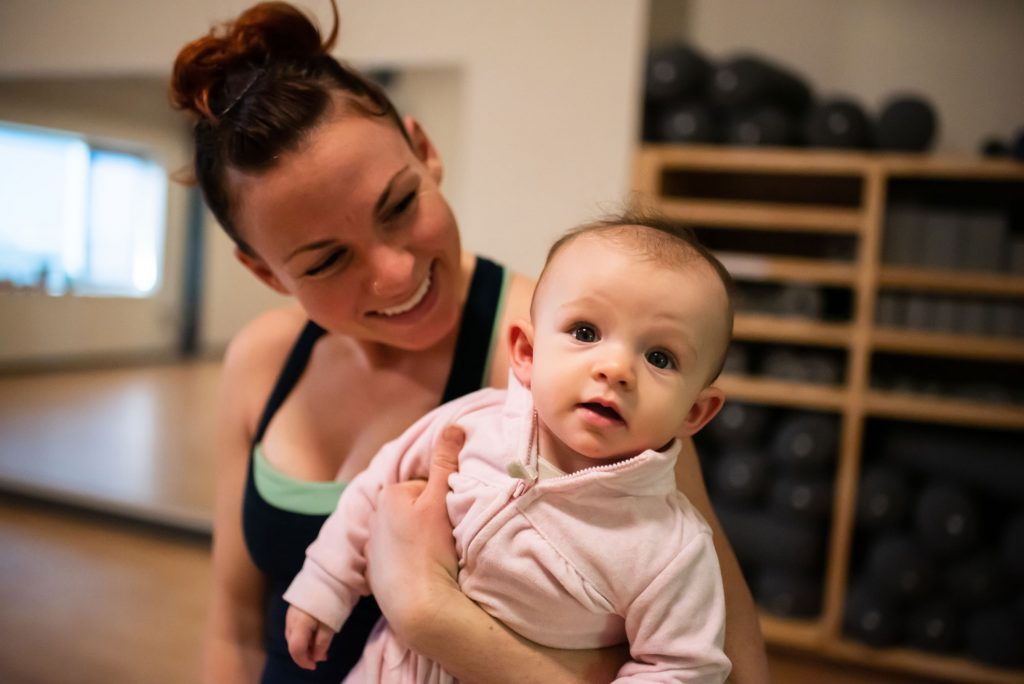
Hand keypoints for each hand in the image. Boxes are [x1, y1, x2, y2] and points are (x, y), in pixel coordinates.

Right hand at [285, 605, 334, 670]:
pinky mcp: (295, 608)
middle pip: (293, 644)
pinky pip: (296, 627)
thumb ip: (322, 642)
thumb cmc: (332, 599)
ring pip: (294, 636)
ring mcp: (291, 613)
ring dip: (306, 644)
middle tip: (323, 657)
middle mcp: (291, 620)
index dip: (304, 661)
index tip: (315, 665)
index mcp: (299, 624)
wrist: (329, 573)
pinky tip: (316, 634)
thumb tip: (316, 657)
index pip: (296, 649)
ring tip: (322, 646)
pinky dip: (305, 635)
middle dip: (306, 654)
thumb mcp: (330, 624)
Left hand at [365, 425, 464, 632]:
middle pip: (414, 509)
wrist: (417, 604)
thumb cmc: (430, 549)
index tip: (451, 518)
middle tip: (446, 538)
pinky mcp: (375, 571)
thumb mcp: (440, 500)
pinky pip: (397, 556)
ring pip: (405, 532)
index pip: (426, 487)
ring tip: (435, 557)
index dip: (443, 500)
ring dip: (419, 539)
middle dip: (429, 518)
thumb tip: (453, 426)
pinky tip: (422, 571)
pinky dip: (409, 560)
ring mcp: (373, 545)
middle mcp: (375, 516)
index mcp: (390, 494)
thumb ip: (446, 462)